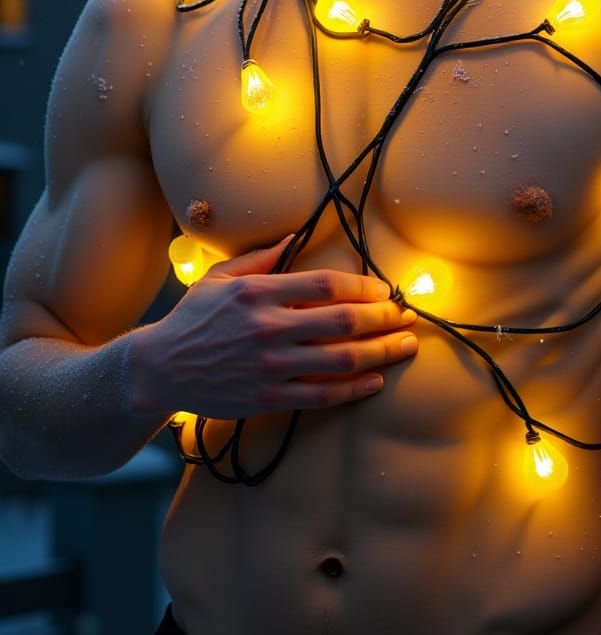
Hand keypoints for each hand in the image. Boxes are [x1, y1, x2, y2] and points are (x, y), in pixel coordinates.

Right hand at [133, 236, 417, 419]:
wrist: (160, 368)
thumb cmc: (193, 318)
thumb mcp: (221, 277)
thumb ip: (261, 257)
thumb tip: (295, 236)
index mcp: (258, 292)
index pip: (325, 284)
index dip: (362, 286)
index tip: (383, 289)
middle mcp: (268, 328)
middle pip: (343, 321)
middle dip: (383, 317)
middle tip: (406, 315)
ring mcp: (270, 366)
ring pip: (340, 359)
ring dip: (380, 352)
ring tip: (405, 345)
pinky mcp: (268, 398)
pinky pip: (322, 395)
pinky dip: (353, 388)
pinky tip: (375, 380)